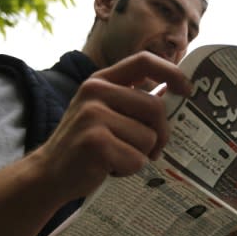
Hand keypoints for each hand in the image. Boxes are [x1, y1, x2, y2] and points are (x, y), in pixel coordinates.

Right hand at [35, 51, 192, 200]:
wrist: (49, 174)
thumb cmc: (84, 145)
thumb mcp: (103, 113)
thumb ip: (132, 102)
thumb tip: (173, 95)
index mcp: (101, 81)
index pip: (144, 61)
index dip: (171, 72)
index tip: (187, 90)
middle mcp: (95, 92)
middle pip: (155, 108)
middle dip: (161, 134)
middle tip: (150, 150)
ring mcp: (93, 116)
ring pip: (148, 137)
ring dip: (141, 155)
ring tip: (117, 157)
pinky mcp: (96, 143)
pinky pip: (136, 158)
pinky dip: (129, 169)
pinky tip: (109, 168)